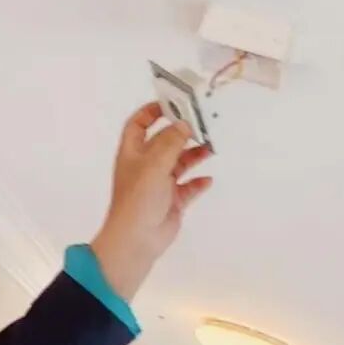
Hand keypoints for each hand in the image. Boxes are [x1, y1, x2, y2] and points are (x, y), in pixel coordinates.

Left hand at [91, 103, 213, 301]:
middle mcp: (145, 166)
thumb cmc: (139, 198)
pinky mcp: (172, 202)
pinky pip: (188, 188)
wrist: (136, 240)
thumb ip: (171, 143)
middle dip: (181, 133)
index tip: (172, 103)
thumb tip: (184, 124)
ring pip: (179, 163)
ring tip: (211, 148)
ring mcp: (159, 185)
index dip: (152, 112)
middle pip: (164, 142)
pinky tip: (208, 179)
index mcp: (132, 153)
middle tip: (202, 124)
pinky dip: (198, 182)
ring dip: (194, 155)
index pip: (138, 125)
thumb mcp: (154, 165)